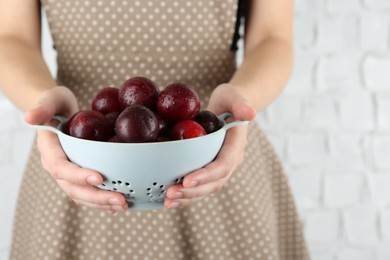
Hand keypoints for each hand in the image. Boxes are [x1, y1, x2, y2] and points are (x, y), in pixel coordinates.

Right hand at [25, 87, 127, 213]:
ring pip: (82, 195)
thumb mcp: (50, 100)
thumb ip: (42, 107)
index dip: (77, 175)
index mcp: (49, 150)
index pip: (60, 167)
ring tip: (124, 205)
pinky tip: (118, 205)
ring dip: (102, 203)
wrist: (60, 111)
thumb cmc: (56, 104)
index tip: (99, 178)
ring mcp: (68, 174)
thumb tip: (30, 117)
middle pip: (73, 188)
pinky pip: (88, 192)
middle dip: (96, 197)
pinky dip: (103, 201)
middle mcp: (57, 166)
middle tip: (120, 200)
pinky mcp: (79, 175)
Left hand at [164, 84, 255, 207]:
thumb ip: (241, 104)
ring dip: (187, 197)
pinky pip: (199, 186)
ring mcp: (219, 167)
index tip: (187, 180)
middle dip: (193, 191)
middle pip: (213, 183)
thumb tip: (250, 114)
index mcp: (235, 147)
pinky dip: (185, 194)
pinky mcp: (208, 169)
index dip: (206, 175)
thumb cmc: (230, 99)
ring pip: (206, 189)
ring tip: (168, 201)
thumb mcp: (233, 96)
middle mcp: (229, 161)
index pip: (222, 165)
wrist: (230, 107)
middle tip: (171, 194)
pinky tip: (168, 198)